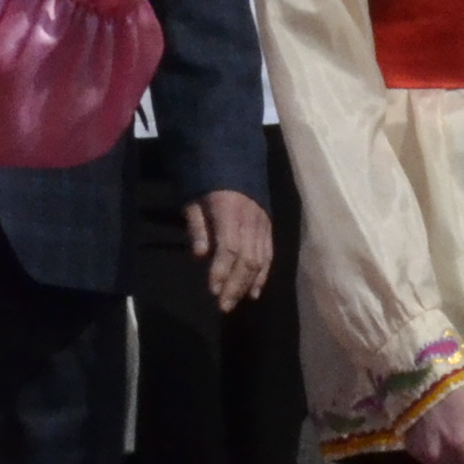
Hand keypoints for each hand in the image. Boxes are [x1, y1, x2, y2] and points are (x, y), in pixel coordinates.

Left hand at [186, 188, 274, 309]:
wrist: (233, 158)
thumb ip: (198, 227)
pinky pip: (269, 254)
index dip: (221, 270)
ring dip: (247, 284)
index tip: (212, 290)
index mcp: (230, 211)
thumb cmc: (206, 181)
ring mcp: (263, 224)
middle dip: (235, 285)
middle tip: (223, 306)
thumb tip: (200, 256)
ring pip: (260, 260)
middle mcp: (250, 220)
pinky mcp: (269, 226)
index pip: (229, 247)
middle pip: (247, 259)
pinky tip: (254, 291)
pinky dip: (262, 275)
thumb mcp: (193, 199)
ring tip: (235, 302)